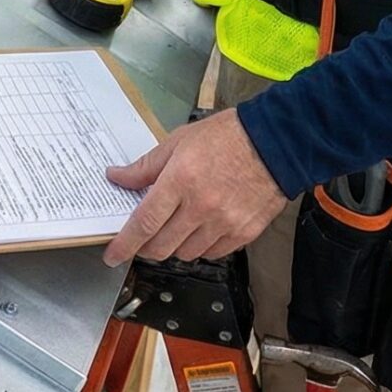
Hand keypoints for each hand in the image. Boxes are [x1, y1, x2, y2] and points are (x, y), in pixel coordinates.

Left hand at [101, 109, 288, 265]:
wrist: (278, 142)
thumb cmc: (228, 137)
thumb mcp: (178, 142)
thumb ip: (145, 166)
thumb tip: (118, 177)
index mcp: (180, 182)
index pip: (144, 223)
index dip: (125, 244)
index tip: (113, 255)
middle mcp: (202, 207)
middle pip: (162, 246)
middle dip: (146, 247)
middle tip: (143, 239)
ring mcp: (225, 223)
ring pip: (187, 254)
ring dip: (174, 247)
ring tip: (175, 228)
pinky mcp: (245, 232)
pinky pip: (214, 253)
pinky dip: (201, 247)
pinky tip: (200, 230)